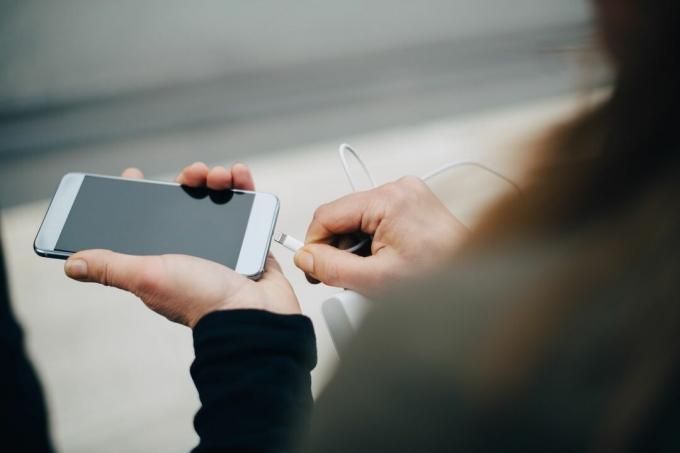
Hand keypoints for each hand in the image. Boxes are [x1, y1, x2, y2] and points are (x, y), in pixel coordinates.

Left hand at [64, 163, 299, 327]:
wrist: (255, 314)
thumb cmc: (201, 299)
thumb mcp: (147, 278)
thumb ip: (112, 267)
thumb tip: (72, 265)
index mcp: (163, 260)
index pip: (145, 223)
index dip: (139, 198)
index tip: (134, 175)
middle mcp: (192, 251)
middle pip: (183, 204)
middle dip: (185, 181)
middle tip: (190, 174)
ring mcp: (223, 245)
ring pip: (214, 200)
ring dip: (215, 179)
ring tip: (218, 175)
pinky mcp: (250, 241)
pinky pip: (246, 206)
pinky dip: (244, 186)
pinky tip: (240, 174)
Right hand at [294, 176, 467, 294]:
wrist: (477, 281)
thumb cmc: (439, 277)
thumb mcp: (375, 279)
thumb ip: (331, 267)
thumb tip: (305, 256)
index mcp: (388, 199)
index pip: (327, 214)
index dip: (314, 244)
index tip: (313, 267)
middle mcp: (398, 189)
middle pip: (343, 217)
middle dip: (340, 248)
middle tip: (350, 277)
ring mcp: (408, 194)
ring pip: (359, 220)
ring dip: (357, 248)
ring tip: (375, 273)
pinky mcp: (414, 204)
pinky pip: (377, 220)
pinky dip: (373, 243)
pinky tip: (386, 263)